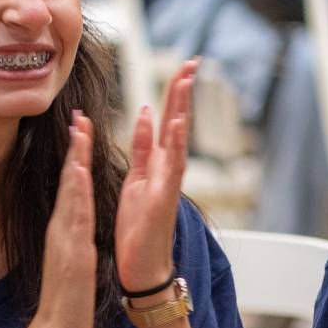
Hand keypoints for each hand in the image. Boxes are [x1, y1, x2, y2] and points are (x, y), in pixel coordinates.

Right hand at [20, 110, 97, 327]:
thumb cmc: (67, 301)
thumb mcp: (71, 264)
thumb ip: (72, 243)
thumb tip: (75, 228)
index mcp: (64, 231)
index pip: (71, 188)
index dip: (75, 159)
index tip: (80, 133)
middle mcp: (61, 228)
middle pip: (68, 181)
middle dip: (75, 149)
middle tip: (79, 117)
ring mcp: (64, 237)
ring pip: (70, 191)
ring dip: (74, 160)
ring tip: (80, 132)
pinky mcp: (71, 248)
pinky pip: (73, 214)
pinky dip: (75, 191)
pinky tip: (77, 171)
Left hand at [116, 58, 194, 296]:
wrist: (142, 265)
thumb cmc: (139, 226)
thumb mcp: (135, 179)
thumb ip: (142, 149)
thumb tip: (145, 116)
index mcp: (155, 165)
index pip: (165, 122)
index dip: (171, 95)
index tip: (180, 68)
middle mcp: (166, 170)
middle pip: (176, 124)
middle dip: (181, 93)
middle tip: (192, 61)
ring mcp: (167, 183)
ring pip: (177, 140)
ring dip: (181, 110)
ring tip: (185, 81)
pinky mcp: (162, 198)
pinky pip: (170, 168)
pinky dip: (173, 144)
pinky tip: (176, 123)